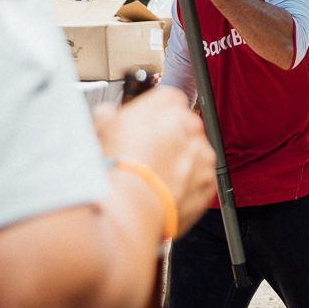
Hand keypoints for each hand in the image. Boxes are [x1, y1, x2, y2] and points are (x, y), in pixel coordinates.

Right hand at [94, 86, 214, 234]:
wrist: (129, 208)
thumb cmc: (115, 169)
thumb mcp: (100, 131)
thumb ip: (108, 116)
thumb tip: (106, 114)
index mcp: (165, 104)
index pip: (168, 100)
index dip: (156, 116)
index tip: (146, 129)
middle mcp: (188, 125)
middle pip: (184, 126)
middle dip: (170, 140)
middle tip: (149, 158)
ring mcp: (201, 154)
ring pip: (195, 154)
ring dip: (182, 164)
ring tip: (156, 180)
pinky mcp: (208, 182)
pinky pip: (201, 181)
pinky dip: (189, 188)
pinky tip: (167, 194)